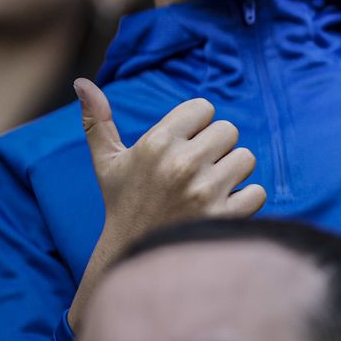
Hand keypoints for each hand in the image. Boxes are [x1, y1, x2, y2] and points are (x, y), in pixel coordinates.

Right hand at [67, 79, 264, 326]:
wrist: (134, 259)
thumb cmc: (124, 205)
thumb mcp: (107, 164)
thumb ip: (97, 121)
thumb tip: (81, 81)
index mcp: (157, 143)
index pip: (204, 108)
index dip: (195, 127)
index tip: (180, 147)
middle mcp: (182, 164)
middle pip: (229, 130)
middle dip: (215, 149)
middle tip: (194, 172)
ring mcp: (205, 192)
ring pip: (246, 158)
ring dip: (232, 173)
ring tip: (206, 191)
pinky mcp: (225, 218)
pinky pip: (258, 191)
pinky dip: (246, 200)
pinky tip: (221, 209)